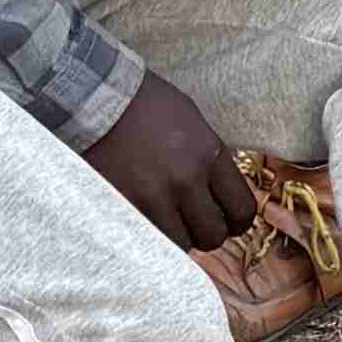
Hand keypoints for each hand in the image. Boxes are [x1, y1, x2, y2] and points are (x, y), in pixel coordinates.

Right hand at [89, 68, 255, 252]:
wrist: (99, 97)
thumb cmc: (148, 105)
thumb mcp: (195, 125)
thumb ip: (210, 160)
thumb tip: (222, 193)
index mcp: (209, 155)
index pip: (241, 209)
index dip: (238, 223)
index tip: (231, 224)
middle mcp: (186, 179)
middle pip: (213, 235)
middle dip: (208, 234)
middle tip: (196, 225)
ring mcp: (153, 196)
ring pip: (179, 244)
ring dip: (177, 238)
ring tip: (168, 224)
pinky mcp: (123, 206)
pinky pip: (147, 239)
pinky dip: (150, 236)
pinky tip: (147, 222)